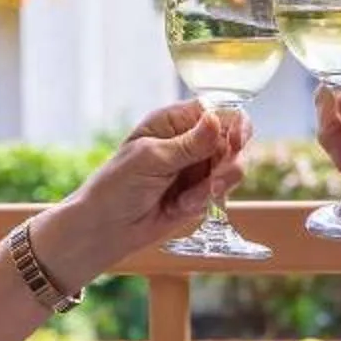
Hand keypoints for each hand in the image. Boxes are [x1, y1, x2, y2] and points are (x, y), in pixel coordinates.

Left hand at [36, 99, 249, 280]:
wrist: (105, 230)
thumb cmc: (116, 187)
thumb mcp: (150, 159)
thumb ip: (188, 144)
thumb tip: (215, 119)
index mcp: (173, 122)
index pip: (218, 111)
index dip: (234, 124)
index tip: (235, 143)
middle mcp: (189, 141)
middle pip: (233, 140)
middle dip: (228, 163)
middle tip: (214, 182)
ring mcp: (196, 168)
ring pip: (232, 168)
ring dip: (216, 186)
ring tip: (187, 200)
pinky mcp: (200, 193)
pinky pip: (221, 193)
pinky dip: (205, 201)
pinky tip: (180, 207)